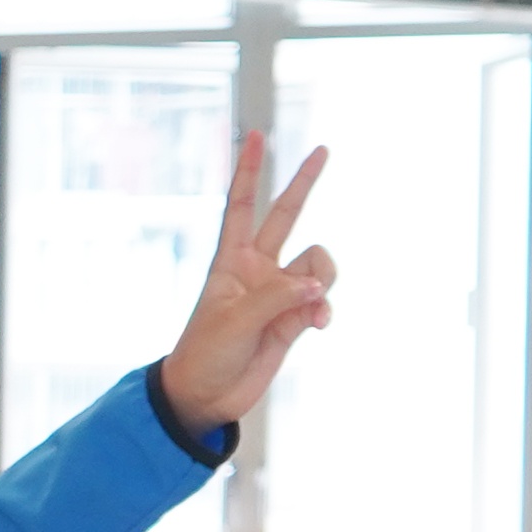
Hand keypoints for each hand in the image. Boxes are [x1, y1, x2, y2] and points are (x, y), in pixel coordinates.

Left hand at [152, 137, 334, 432]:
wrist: (208, 396)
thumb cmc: (206, 353)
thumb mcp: (235, 322)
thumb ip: (278, 299)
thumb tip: (318, 287)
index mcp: (231, 261)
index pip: (243, 206)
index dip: (249, 171)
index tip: (255, 135)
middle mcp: (258, 269)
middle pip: (286, 215)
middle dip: (304, 182)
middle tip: (324, 149)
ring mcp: (280, 292)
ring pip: (317, 264)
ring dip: (322, 279)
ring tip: (309, 308)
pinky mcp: (296, 318)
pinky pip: (323, 300)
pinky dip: (325, 309)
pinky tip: (318, 326)